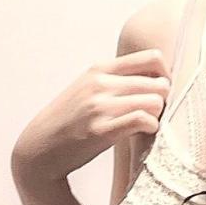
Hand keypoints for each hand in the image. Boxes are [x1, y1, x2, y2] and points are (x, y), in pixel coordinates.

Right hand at [10, 51, 170, 200]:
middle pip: (159, 83)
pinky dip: (151, 127)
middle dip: (163, 99)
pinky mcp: (102, 130)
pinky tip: (145, 132)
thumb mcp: (87, 88)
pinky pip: (143, 120)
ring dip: (158, 115)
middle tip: (155, 113)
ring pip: (155, 101)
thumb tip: (155, 78)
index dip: (165, 74)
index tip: (160, 90)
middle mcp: (101, 83)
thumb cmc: (69, 120)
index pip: (152, 58)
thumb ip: (115, 79)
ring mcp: (100, 106)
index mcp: (100, 69)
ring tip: (148, 123)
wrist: (40, 146)